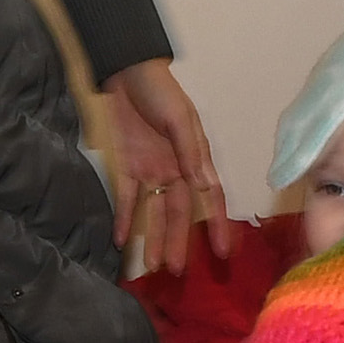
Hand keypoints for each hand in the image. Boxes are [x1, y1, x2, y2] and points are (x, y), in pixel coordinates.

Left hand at [105, 57, 232, 276]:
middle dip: (180, 242)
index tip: (223, 252)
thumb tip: (203, 187)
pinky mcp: (126, 167)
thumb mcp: (179, 118)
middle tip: (177, 271)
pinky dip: (124, 218)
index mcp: (195, 159)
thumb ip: (190, 153)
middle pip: (179, 213)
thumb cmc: (160, 91)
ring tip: (154, 266)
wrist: (126, 71)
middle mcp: (175, 170)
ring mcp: (151, 170)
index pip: (210, 198)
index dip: (217, 225)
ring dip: (154, 238)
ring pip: (155, 212)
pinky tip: (121, 241)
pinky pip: (127, 199)